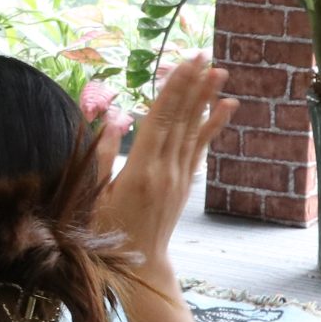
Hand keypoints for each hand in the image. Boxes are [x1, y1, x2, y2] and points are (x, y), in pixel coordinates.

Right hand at [92, 61, 238, 273]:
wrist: (138, 266)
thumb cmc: (106, 232)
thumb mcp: (93, 197)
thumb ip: (102, 157)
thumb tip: (115, 119)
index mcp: (139, 171)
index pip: (159, 121)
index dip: (172, 91)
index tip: (182, 64)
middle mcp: (165, 171)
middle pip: (180, 119)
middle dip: (191, 85)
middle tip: (202, 55)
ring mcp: (179, 177)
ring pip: (194, 130)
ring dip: (206, 98)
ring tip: (218, 71)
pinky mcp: (185, 183)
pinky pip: (200, 148)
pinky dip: (214, 125)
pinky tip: (226, 107)